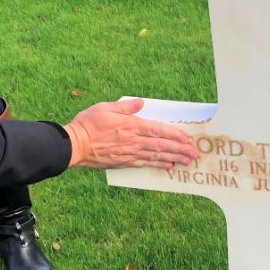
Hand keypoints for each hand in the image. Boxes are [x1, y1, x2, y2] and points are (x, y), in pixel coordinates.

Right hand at [64, 98, 199, 170]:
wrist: (74, 145)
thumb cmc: (87, 124)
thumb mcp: (105, 108)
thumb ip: (125, 106)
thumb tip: (141, 103)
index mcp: (131, 126)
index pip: (159, 130)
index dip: (175, 135)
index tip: (188, 139)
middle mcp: (133, 141)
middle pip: (162, 146)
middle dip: (180, 150)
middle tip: (195, 154)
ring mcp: (129, 153)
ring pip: (156, 156)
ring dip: (174, 159)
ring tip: (187, 162)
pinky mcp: (123, 162)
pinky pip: (145, 164)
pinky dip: (158, 165)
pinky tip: (167, 166)